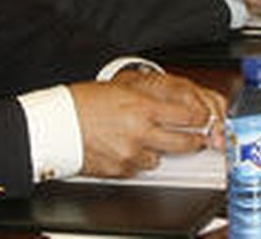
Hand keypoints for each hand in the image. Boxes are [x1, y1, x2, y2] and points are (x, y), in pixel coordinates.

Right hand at [68, 72, 225, 175]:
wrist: (56, 124)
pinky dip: (137, 161)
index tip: (204, 117)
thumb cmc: (84, 102)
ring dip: (159, 150)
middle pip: (185, 142)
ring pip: (161, 158)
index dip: (201, 117)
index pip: (188, 115)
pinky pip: (139, 169)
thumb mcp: (122, 89)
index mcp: (143, 107)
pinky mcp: (120, 170)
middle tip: (197, 137)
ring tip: (147, 139)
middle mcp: (141, 132)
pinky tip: (126, 149)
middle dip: (194, 140)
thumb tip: (174, 102)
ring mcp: (131, 153)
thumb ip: (150, 98)